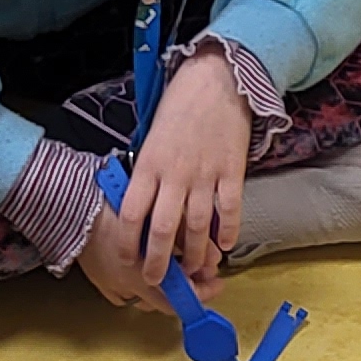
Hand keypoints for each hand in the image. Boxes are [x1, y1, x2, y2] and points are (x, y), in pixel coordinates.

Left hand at [117, 50, 253, 290]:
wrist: (218, 79)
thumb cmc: (179, 105)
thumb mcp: (151, 136)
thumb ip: (147, 171)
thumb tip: (142, 205)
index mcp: (149, 164)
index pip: (131, 214)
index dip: (127, 243)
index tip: (127, 261)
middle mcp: (175, 174)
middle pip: (163, 229)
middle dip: (158, 262)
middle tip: (156, 281)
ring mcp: (206, 174)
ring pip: (197, 226)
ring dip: (194, 254)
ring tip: (193, 270)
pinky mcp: (233, 171)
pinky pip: (230, 210)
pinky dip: (228, 232)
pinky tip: (225, 246)